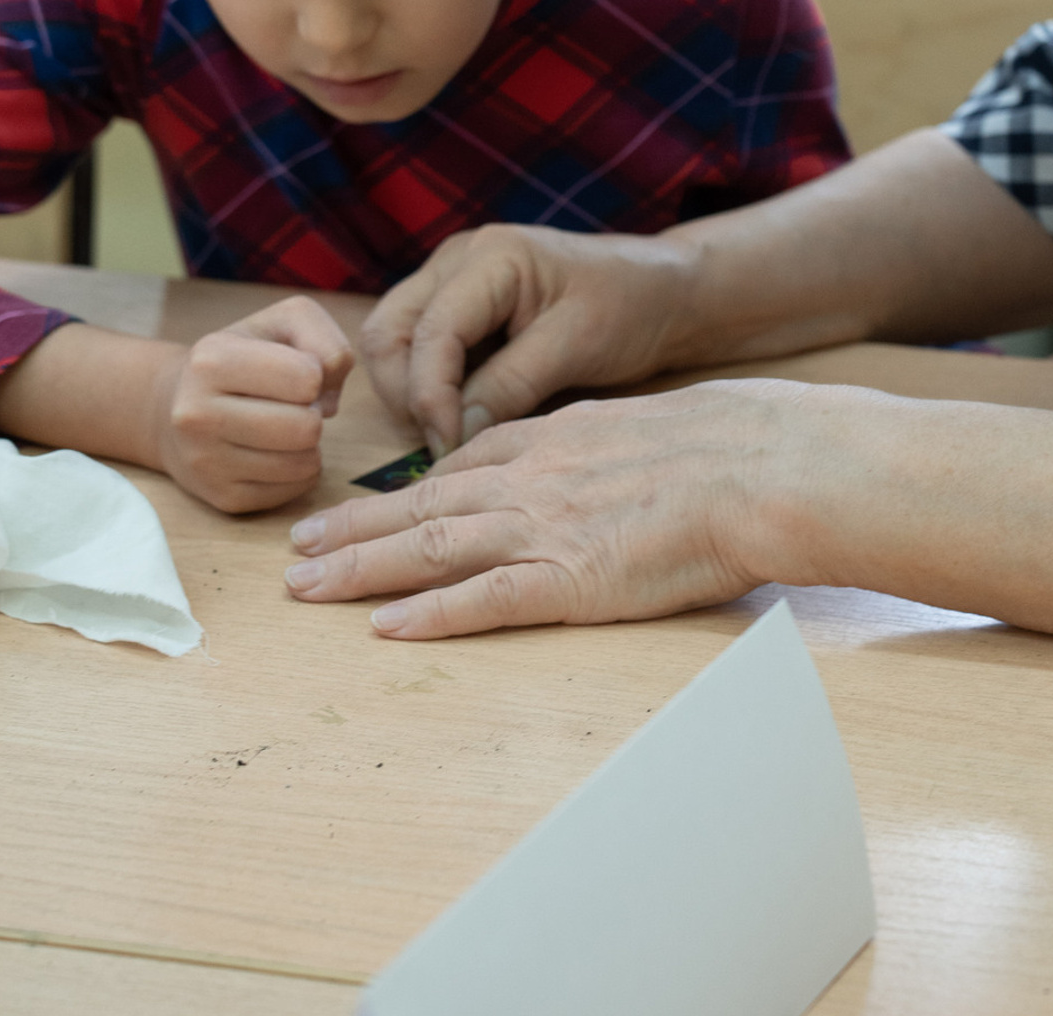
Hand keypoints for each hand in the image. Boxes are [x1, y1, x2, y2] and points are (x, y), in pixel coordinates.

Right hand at [150, 297, 353, 512]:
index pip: (307, 377)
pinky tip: (275, 451)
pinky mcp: (222, 497)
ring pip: (304, 463)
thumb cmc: (244, 357)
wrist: (171, 406)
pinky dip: (299, 470)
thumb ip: (325, 339)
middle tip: (291, 405)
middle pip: (306, 428)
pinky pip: (296, 489)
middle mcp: (198, 413)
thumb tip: (328, 397)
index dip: (315, 374)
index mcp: (212, 360)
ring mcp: (206, 461)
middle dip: (312, 413)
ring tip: (283, 426)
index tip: (294, 373)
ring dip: (308, 444)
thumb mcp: (283, 322)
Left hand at [282, 379, 796, 637]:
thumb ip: (598, 446)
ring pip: (429, 548)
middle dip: (352, 528)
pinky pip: (482, 602)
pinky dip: (427, 615)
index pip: (459, 467)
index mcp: (555, 440)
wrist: (757, 465)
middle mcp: (533, 480)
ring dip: (358, 567)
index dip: (401, 490)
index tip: (361, 505)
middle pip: (421, 506)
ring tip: (304, 587)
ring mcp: (545, 529)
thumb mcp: (643, 425)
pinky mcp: (569, 580)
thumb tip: (594, 462)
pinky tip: (382, 627)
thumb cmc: (724, 446)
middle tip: (295, 546)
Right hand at [359, 225, 700, 458]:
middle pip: (390, 333)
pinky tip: (466, 416)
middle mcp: (458, 260)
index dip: (430, 396)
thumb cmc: (630, 308)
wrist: (664, 293)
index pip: (430, 331)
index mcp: (491, 256)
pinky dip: (432, 387)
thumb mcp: (576, 347)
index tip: (447, 448)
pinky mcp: (461, 308)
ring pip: (396, 343)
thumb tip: (449, 438)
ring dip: (412, 393)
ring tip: (455, 433)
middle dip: (406, 394)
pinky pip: (422, 350)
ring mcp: (454, 281)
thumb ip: (511, 387)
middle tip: (444, 443)